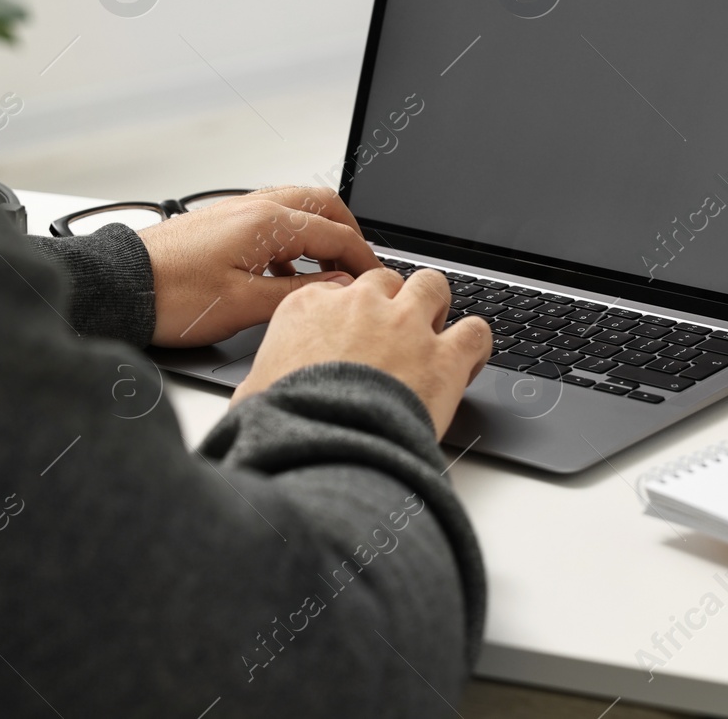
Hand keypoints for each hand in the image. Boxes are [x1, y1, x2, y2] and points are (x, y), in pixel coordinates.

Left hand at [138, 186, 381, 346]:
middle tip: (361, 266)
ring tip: (328, 271)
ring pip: (297, 208)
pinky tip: (286, 272)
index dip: (362, 259)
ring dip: (321, 233)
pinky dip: (293, 239)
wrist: (119, 287)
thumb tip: (338, 286)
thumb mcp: (245, 305)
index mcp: (267, 223)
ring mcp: (236, 212)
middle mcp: (254, 207)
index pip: (335, 234)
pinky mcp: (221, 223)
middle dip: (349, 233)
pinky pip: (272, 219)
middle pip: (322, 205)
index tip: (376, 280)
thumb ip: (299, 293)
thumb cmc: (171, 296)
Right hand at [232, 268, 491, 435]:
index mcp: (309, 307)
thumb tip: (251, 399)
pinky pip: (475, 330)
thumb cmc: (284, 423)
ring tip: (435, 331)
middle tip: (394, 333)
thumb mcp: (254, 395)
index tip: (352, 332)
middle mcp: (360, 305)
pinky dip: (476, 343)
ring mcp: (406, 325)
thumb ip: (262, 382)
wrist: (325, 446)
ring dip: (435, 305)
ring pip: (433, 285)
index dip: (349, 312)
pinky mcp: (444, 355)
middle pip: (385, 280)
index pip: (337, 290)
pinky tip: (471, 358)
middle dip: (392, 302)